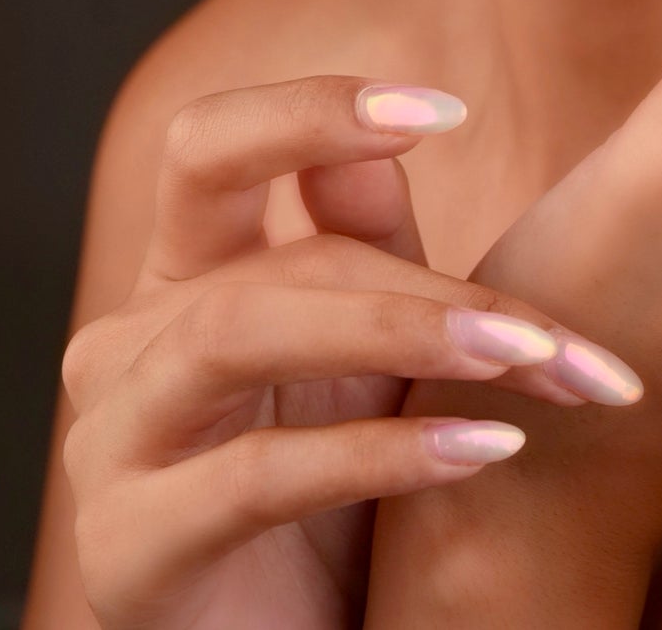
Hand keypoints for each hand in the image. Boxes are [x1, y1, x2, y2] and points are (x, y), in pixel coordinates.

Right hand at [59, 73, 642, 629]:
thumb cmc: (337, 485)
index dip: (313, 112)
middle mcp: (129, 342)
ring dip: (399, 333)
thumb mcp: (366, 348)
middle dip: (420, 284)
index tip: (445, 111)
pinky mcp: (127, 549)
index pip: (211, 146)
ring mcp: (115, 442)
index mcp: (184, 274)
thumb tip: (409, 120)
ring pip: (238, 333)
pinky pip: (254, 473)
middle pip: (264, 258)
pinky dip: (378, 453)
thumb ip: (371, 241)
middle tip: (547, 329)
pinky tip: (484, 448)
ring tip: (525, 359)